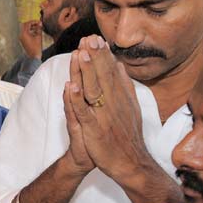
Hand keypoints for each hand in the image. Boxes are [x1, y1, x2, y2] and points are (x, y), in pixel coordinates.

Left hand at [19, 20, 43, 59]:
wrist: (33, 56)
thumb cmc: (36, 48)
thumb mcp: (39, 37)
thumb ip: (39, 29)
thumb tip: (40, 23)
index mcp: (24, 34)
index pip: (27, 24)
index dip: (33, 21)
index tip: (39, 22)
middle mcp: (21, 35)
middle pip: (25, 25)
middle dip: (31, 23)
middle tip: (38, 24)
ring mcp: (21, 38)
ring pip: (25, 29)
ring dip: (31, 27)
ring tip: (38, 28)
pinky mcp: (22, 40)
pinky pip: (25, 33)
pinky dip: (29, 31)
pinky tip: (35, 32)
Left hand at [67, 35, 147, 181]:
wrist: (131, 164)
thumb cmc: (127, 137)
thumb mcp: (130, 108)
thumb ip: (125, 87)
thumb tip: (119, 66)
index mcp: (121, 98)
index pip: (111, 73)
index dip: (103, 55)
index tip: (96, 38)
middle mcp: (114, 104)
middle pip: (103, 77)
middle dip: (94, 57)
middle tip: (88, 37)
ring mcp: (105, 116)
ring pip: (93, 90)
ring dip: (86, 72)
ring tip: (79, 53)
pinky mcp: (95, 129)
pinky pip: (84, 112)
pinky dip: (77, 99)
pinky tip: (71, 86)